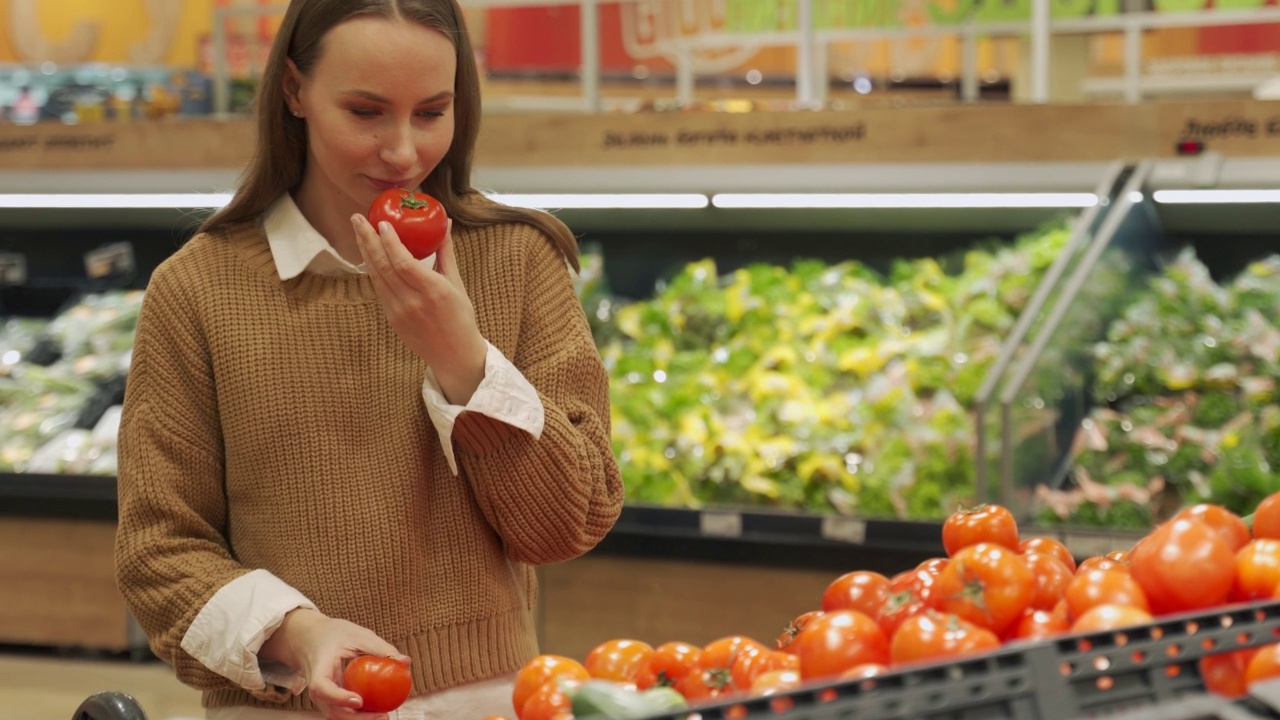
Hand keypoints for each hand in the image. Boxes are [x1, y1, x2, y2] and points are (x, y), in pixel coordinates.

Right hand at [260, 608, 408, 719]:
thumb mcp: (357, 635)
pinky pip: (342, 710)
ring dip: (359, 719)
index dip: (339, 698)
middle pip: (331, 710)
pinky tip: (377, 710)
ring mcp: (321, 696)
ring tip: (384, 716)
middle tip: (383, 715)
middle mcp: (315, 688)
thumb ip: (379, 647)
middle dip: (356, 719)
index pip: (322, 688)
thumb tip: (406, 661)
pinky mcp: (328, 699)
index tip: (360, 701)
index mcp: (318, 668)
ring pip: (337, 715)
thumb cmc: (334, 634)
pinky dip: (358, 714)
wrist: (309, 639)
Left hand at [351, 213, 486, 404]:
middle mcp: (412, 302)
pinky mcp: (391, 318)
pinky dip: (372, 268)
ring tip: (358, 230)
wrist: (454, 355)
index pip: (404, 263)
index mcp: (433, 291)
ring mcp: (399, 312)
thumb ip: (446, 253)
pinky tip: (368, 253)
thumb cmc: (460, 317)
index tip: (382, 222)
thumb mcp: (456, 283)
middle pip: (383, 266)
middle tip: (357, 218)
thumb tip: (446, 224)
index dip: (390, 242)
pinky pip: (379, 288)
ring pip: (376, 276)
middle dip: (367, 240)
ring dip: (365, 251)